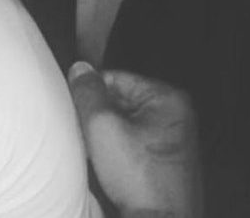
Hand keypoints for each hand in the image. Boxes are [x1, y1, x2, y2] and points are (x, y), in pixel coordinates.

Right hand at [68, 62, 201, 217]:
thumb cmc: (140, 179)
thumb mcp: (102, 126)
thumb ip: (88, 93)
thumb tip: (79, 69)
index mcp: (167, 98)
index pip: (114, 77)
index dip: (90, 92)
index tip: (75, 106)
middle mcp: (174, 114)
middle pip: (118, 99)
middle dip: (97, 115)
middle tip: (88, 134)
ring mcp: (170, 138)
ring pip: (121, 121)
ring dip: (104, 133)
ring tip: (99, 151)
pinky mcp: (162, 158)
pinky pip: (130, 140)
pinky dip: (114, 148)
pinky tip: (108, 163)